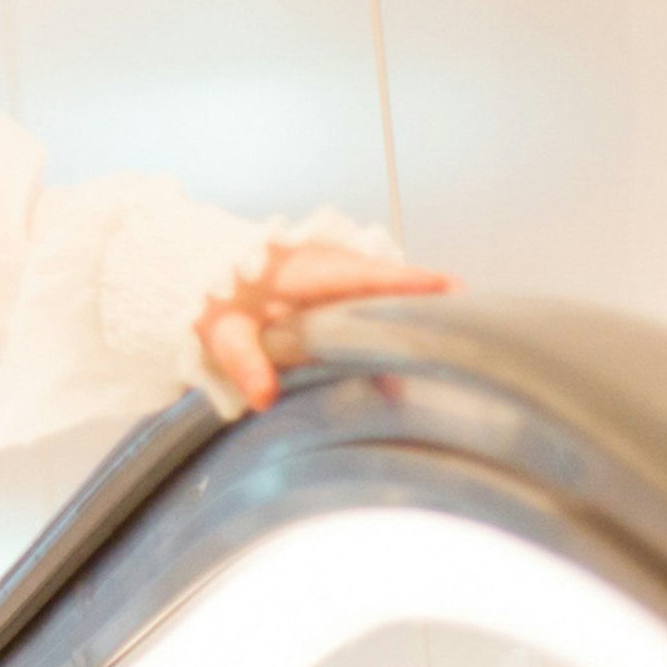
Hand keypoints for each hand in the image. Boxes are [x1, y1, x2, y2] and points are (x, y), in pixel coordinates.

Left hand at [194, 239, 455, 412]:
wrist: (196, 284)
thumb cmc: (211, 301)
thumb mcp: (221, 331)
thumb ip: (243, 361)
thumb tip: (263, 396)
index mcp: (300, 270)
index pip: (361, 275)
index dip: (404, 281)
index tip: (448, 286)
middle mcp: (323, 270)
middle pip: (381, 282)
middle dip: (422, 293)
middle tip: (469, 308)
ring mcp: (329, 282)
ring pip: (377, 294)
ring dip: (407, 311)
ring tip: (452, 335)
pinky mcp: (329, 300)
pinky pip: (365, 308)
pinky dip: (385, 328)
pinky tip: (402, 366)